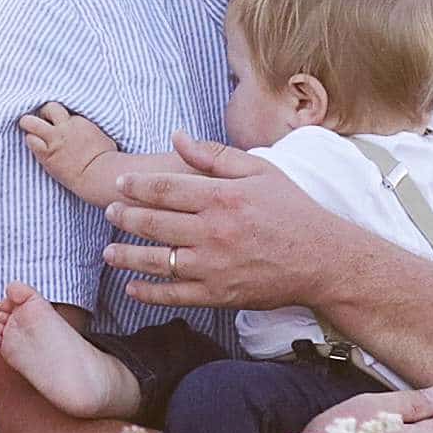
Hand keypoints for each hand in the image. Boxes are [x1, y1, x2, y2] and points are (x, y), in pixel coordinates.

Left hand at [16, 102, 121, 200]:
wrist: (98, 175)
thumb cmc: (105, 159)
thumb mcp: (102, 136)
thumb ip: (90, 129)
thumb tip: (89, 129)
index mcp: (79, 121)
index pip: (60, 109)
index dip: (56, 115)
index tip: (56, 121)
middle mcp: (64, 127)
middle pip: (47, 108)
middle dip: (42, 113)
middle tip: (41, 122)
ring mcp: (54, 140)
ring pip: (30, 122)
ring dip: (28, 125)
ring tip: (30, 130)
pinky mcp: (46, 154)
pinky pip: (30, 141)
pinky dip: (30, 141)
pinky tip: (35, 145)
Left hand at [102, 132, 361, 310]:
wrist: (323, 259)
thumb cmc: (293, 210)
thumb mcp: (259, 171)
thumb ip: (215, 155)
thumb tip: (177, 137)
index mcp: (221, 197)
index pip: (164, 189)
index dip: (136, 187)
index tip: (119, 186)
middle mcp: (213, 231)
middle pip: (153, 223)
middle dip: (125, 217)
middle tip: (110, 213)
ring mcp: (213, 266)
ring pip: (157, 261)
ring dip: (127, 256)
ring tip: (109, 251)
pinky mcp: (218, 295)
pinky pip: (174, 295)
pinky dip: (149, 293)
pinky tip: (132, 287)